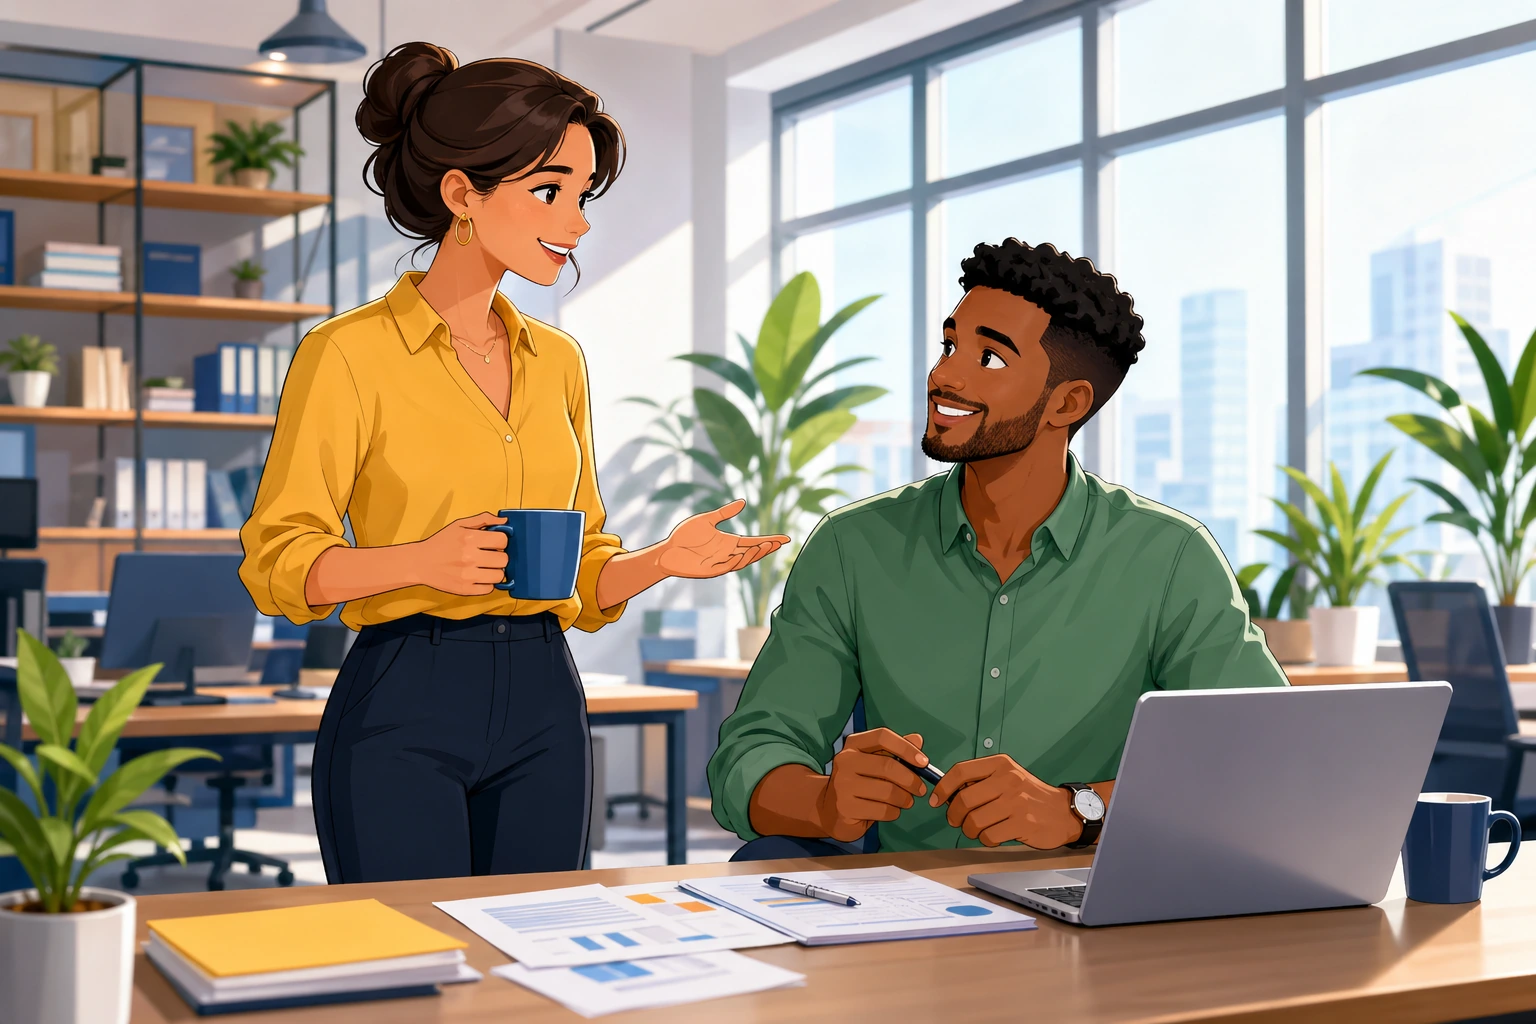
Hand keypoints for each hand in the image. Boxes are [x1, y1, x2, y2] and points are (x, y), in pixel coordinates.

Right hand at [411, 512, 509, 595]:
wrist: (420, 562)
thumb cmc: (441, 542)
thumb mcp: (459, 525)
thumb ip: (483, 519)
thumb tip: (504, 520)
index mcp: (470, 538)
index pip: (502, 540)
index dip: (501, 541)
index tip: (494, 543)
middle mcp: (470, 557)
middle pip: (503, 560)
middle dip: (499, 557)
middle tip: (490, 556)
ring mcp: (468, 575)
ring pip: (499, 576)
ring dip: (495, 571)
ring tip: (485, 568)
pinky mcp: (465, 590)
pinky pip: (489, 589)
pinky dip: (487, 584)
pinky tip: (479, 577)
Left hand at [655, 499, 789, 579]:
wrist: (667, 551)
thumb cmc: (685, 536)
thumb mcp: (706, 519)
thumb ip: (725, 512)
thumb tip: (743, 502)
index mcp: (729, 542)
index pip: (754, 541)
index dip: (770, 540)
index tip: (785, 538)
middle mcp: (729, 553)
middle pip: (753, 552)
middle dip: (766, 548)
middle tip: (779, 542)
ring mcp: (721, 563)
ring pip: (744, 561)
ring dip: (755, 554)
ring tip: (766, 545)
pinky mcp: (712, 570)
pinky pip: (729, 566)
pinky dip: (740, 560)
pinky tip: (746, 552)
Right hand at [815, 728, 929, 842]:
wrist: (832, 810)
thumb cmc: (860, 783)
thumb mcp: (876, 763)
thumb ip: (896, 751)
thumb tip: (917, 739)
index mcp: (854, 744)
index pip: (882, 737)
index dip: (906, 748)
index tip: (924, 762)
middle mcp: (845, 760)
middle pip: (888, 766)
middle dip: (911, 780)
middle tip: (920, 790)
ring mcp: (843, 784)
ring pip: (888, 791)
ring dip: (905, 799)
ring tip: (907, 801)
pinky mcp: (845, 807)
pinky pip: (882, 810)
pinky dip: (894, 813)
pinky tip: (892, 811)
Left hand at [929, 755, 1081, 848]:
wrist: (1062, 812)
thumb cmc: (1029, 796)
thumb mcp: (1007, 777)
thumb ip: (981, 781)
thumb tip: (947, 793)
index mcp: (1000, 764)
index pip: (961, 771)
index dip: (943, 787)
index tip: (936, 800)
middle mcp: (1008, 780)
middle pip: (964, 799)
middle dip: (954, 815)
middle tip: (957, 820)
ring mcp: (1016, 802)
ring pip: (974, 821)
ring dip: (970, 830)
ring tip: (979, 828)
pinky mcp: (1022, 823)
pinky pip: (989, 836)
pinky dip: (986, 840)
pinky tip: (994, 835)